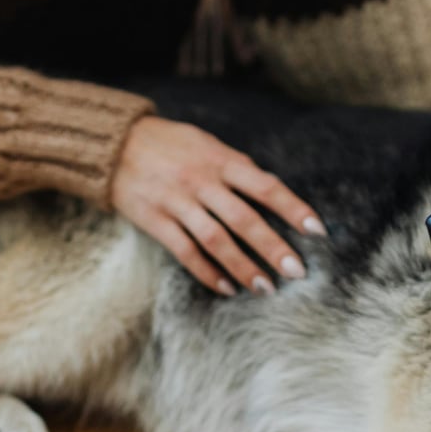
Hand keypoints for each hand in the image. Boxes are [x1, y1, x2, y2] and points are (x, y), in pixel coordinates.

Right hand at [110, 116, 325, 295]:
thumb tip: (271, 192)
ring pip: (216, 241)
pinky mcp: (155, 221)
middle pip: (244, 219)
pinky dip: (208, 272)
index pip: (265, 186)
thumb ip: (236, 167)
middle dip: (273, 248)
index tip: (317, 231)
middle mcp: (201, 181)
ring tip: (266, 288)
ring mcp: (177, 202)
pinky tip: (227, 287)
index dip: (293, 208)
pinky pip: (186, 252)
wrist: (114, 144)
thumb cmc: (169, 143)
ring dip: (243, 267)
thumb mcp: (206, 143)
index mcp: (220, 160)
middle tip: (297, 272)